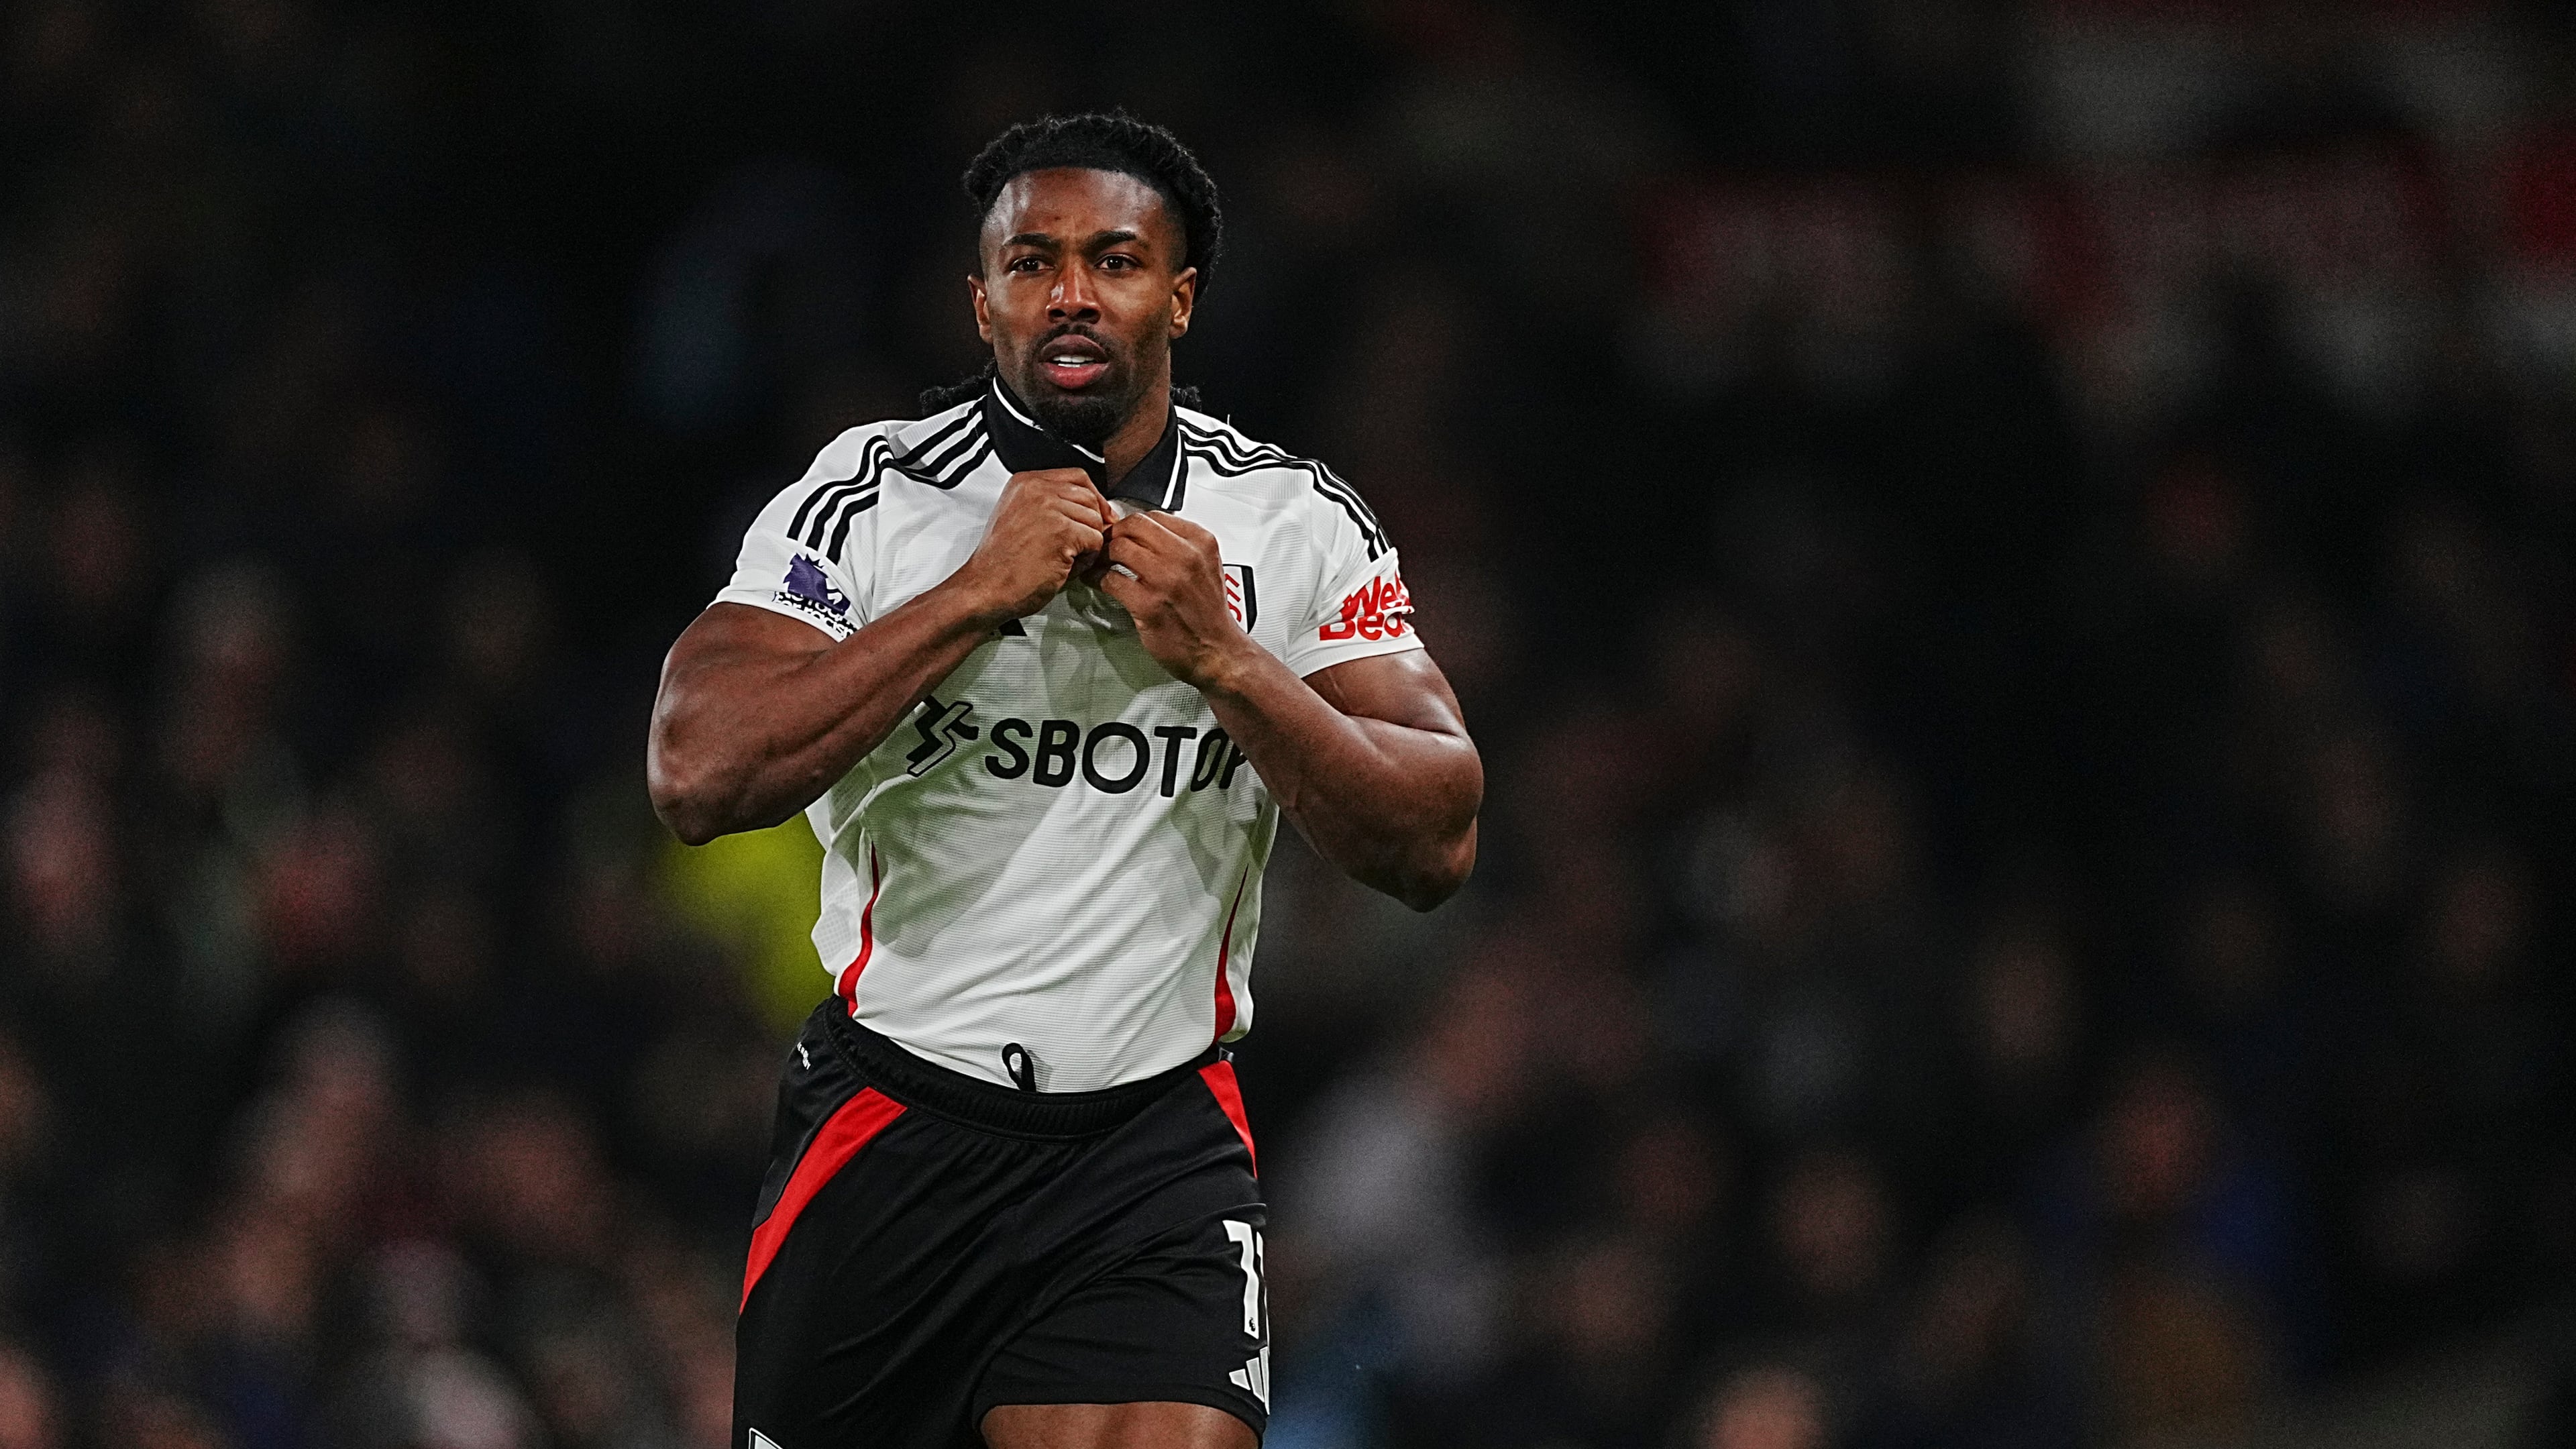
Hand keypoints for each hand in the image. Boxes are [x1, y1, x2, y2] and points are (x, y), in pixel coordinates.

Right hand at [947, 468, 1112, 622]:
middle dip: (1091, 524)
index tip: (1098, 515)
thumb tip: (1089, 507)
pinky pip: (1095, 540)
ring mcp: (1048, 508)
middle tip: (1078, 546)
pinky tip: (1066, 567)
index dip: (1093, 498)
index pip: (1077, 477)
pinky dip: (1087, 559)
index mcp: (1025, 483)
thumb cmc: (1001, 564)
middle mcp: (1036, 489)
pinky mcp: (1061, 531)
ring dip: (1088, 544)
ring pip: (1095, 519)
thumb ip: (1049, 505)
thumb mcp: (1019, 518)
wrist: (985, 588)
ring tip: (1067, 559)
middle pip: (1089, 497)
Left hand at [1095, 510, 1257, 689]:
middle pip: (1134, 525)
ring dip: (1103, 554)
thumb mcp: (1207, 566)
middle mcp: (1186, 557)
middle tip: (1105, 543)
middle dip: (1114, 532)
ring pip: (1119, 547)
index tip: (1123, 532)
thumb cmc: (1209, 614)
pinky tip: (1097, 581)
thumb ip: (1182, 545)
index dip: (1132, 523)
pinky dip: (1097, 578)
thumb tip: (1146, 534)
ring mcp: (1167, 580)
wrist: (1218, 651)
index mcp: (1201, 543)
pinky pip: (1111, 579)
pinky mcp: (1148, 605)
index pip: (1155, 516)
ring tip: (1099, 562)